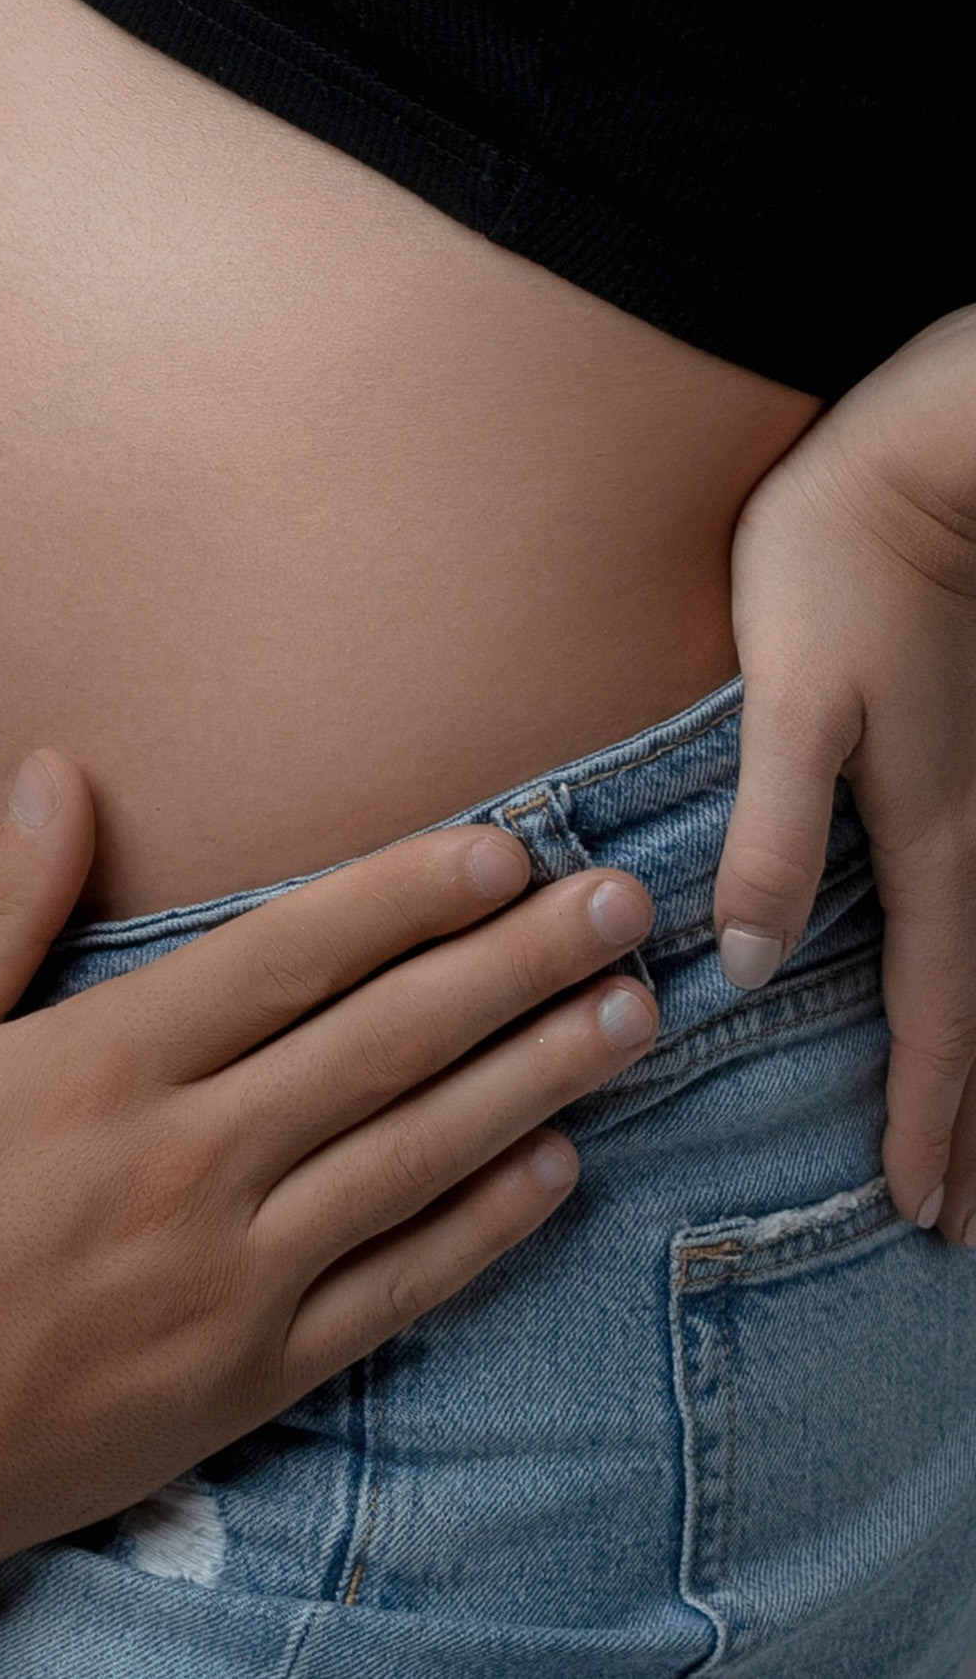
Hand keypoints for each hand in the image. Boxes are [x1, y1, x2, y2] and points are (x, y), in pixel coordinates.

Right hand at [0, 752, 655, 1673]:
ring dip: (538, 1077)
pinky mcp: (252, 1375)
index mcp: (98, 1066)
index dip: (405, 895)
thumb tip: (57, 772)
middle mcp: (185, 1164)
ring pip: (418, 1155)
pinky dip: (486, 1227)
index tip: (504, 845)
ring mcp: (231, 1279)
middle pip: (386, 1043)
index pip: (289, 955)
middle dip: (516, 965)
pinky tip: (556, 1170)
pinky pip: (399, 1290)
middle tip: (623, 905)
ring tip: (634, 1015)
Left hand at [714, 304, 975, 1236]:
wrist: (921, 464)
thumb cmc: (842, 570)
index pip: (935, 1019)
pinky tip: (949, 989)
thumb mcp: (794, 703)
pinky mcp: (960, 763)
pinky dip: (972, 987)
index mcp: (935, 842)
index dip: (924, 1118)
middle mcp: (975, 840)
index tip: (916, 1211)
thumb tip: (743, 965)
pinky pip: (972, 914)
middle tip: (966, 1232)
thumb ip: (773, 833)